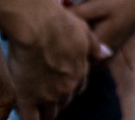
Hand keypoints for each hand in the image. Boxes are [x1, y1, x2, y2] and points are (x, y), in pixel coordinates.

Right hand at [0, 0, 103, 119]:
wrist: (39, 26)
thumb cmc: (61, 24)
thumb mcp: (84, 31)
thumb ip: (95, 46)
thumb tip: (107, 53)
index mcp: (80, 73)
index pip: (77, 89)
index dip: (70, 88)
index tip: (62, 86)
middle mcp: (66, 88)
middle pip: (63, 103)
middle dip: (57, 101)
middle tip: (47, 97)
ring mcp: (47, 96)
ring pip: (48, 114)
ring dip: (45, 112)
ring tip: (37, 110)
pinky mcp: (27, 98)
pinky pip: (30, 119)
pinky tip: (27, 115)